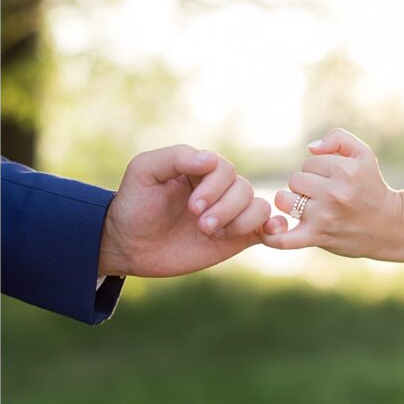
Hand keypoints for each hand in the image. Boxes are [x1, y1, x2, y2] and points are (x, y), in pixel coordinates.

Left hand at [99, 145, 284, 276]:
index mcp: (199, 169)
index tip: (192, 207)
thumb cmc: (134, 205)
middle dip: (225, 209)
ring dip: (240, 222)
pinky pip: (265, 227)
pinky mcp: (235, 238)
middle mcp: (218, 188)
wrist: (129, 245)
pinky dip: (274, 227)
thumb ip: (176, 157)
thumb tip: (211, 159)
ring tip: (211, 234)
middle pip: (243, 188)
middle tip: (200, 225)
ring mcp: (228, 213)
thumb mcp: (144, 172)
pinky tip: (267, 233)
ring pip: (258, 207)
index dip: (214, 188)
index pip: (224, 169)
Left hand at [259, 128, 401, 256]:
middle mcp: (334, 193)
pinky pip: (283, 239)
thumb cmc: (372, 187)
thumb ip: (339, 139)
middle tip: (325, 195)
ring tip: (311, 208)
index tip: (334, 180)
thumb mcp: (364, 155)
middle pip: (295, 180)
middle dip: (306, 186)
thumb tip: (311, 148)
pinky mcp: (317, 237)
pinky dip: (270, 237)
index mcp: (345, 171)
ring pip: (284, 200)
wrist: (390, 226)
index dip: (319, 170)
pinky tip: (266, 230)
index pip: (309, 162)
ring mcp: (324, 217)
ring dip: (292, 203)